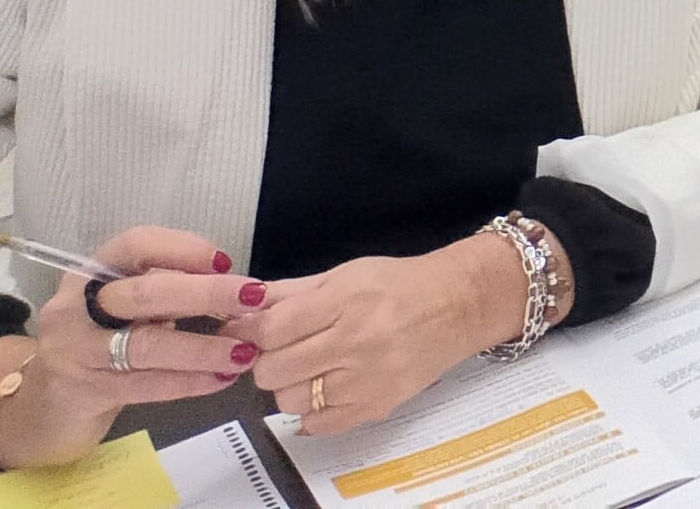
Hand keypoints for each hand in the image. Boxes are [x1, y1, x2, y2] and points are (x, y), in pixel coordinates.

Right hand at [6, 231, 256, 463]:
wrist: (40, 407)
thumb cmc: (97, 343)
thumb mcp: (122, 307)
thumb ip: (161, 290)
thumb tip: (231, 284)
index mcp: (89, 274)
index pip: (135, 245)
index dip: (182, 248)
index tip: (226, 261)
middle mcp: (75, 308)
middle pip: (145, 294)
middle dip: (205, 294)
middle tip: (253, 298)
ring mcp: (75, 353)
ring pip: (146, 345)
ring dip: (203, 347)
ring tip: (245, 351)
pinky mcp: (84, 393)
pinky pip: (144, 385)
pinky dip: (187, 381)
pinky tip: (220, 379)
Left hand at [244, 239, 526, 435]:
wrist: (461, 303)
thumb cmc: (401, 284)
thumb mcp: (345, 274)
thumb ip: (289, 293)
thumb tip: (238, 309)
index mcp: (348, 300)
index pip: (272, 329)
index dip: (249, 332)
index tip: (248, 331)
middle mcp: (357, 342)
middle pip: (273, 370)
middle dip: (270, 359)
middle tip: (287, 348)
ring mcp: (368, 379)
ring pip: (290, 400)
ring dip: (292, 385)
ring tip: (313, 367)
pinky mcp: (377, 406)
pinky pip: (317, 425)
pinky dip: (313, 411)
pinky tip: (328, 388)